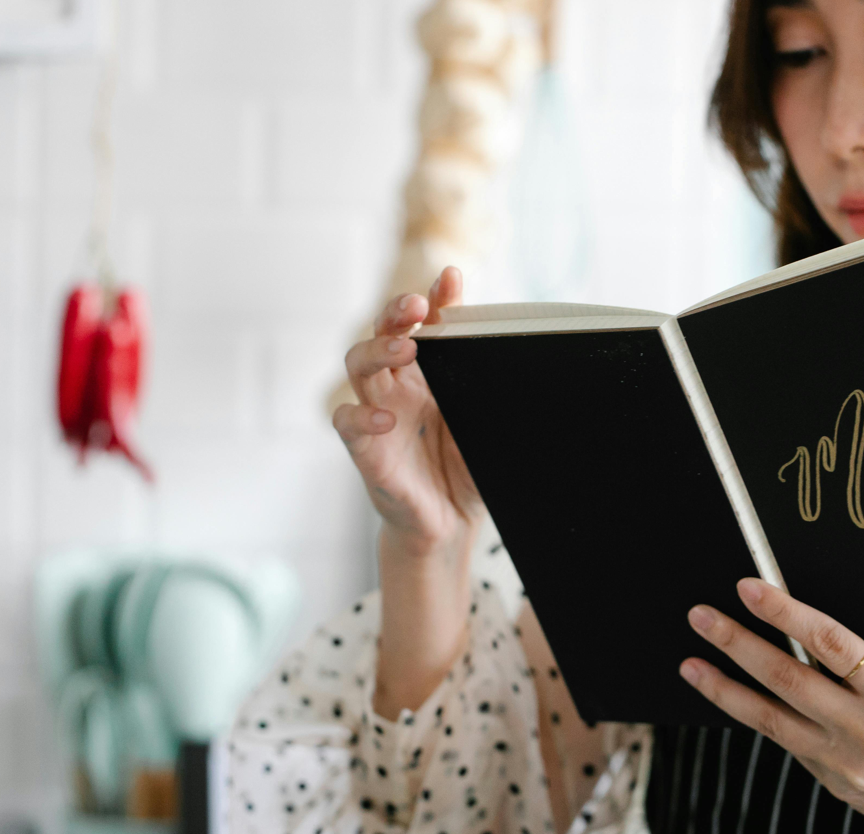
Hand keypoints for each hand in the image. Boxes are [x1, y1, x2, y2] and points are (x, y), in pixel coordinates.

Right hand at [334, 267, 482, 552]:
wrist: (451, 523)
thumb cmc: (464, 469)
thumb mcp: (482, 421)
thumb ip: (486, 386)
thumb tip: (516, 353)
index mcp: (427, 373)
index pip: (425, 324)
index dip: (435, 298)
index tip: (450, 278)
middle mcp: (398, 385)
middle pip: (381, 331)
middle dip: (395, 312)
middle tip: (415, 306)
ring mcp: (377, 412)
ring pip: (358, 364)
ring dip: (378, 349)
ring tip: (405, 347)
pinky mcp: (364, 448)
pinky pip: (347, 422)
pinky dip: (360, 415)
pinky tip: (384, 418)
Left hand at [679, 578, 863, 833]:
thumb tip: (817, 629)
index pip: (828, 641)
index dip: (784, 611)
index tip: (748, 587)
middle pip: (785, 678)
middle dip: (735, 643)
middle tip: (699, 616)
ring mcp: (849, 763)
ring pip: (770, 719)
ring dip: (724, 688)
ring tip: (690, 663)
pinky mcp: (839, 786)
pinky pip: (791, 744)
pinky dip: (761, 718)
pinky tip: (736, 698)